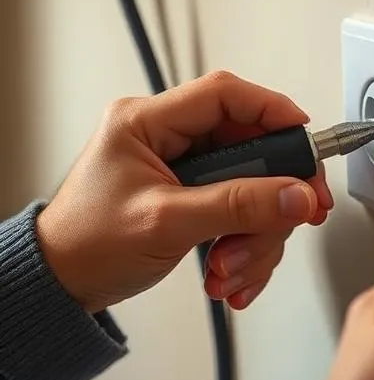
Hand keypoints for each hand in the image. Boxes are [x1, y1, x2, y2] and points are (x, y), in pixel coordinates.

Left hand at [36, 71, 332, 312]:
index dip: (272, 109)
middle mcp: (169, 138)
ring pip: (253, 184)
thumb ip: (237, 206)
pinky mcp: (196, 195)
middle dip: (270, 194)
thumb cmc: (87, 246)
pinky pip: (241, 209)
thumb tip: (296, 195)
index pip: (224, 94)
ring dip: (255, 232)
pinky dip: (246, 243)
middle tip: (292, 218)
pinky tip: (231, 271)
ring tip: (231, 267)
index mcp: (147, 122)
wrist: (63, 285)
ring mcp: (185, 168)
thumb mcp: (166, 222)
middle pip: (250, 146)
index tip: (304, 139)